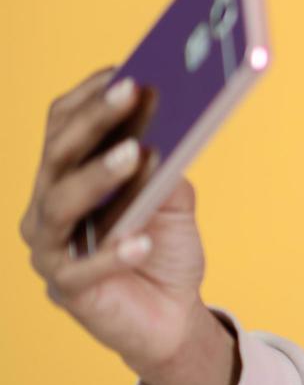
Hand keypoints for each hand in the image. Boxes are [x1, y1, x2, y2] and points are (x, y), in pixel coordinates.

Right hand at [20, 65, 210, 375]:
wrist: (172, 314)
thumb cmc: (164, 248)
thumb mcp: (173, 201)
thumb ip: (165, 168)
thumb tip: (172, 128)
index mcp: (67, 176)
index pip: (61, 126)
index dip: (88, 97)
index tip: (123, 70)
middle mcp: (48, 206)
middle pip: (59, 154)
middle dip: (95, 120)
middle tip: (129, 92)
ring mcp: (51, 248)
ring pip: (60, 204)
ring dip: (98, 176)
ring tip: (135, 154)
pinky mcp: (66, 289)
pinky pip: (83, 269)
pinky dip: (112, 253)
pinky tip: (140, 241)